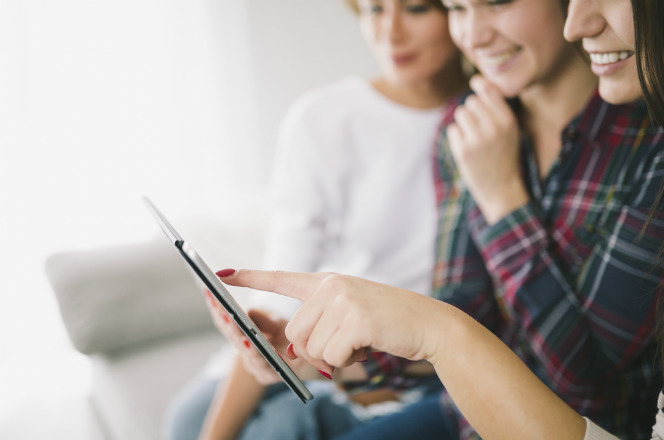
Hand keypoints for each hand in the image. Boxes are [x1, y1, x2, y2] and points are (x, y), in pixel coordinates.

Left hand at [216, 270, 443, 377]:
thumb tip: (294, 350)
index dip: (249, 278)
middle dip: (316, 349)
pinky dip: (348, 360)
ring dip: (333, 356)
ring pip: (311, 346)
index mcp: (327, 282)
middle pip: (295, 332)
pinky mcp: (354, 319)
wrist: (428, 323)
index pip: (281, 278)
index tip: (219, 274)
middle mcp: (330, 286)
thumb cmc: (388, 323)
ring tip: (361, 341)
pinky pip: (331, 355)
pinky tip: (369, 345)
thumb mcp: (349, 316)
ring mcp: (341, 300)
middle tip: (346, 344)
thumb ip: (319, 325)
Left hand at [447, 75, 528, 223]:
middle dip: (472, 112)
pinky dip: (457, 138)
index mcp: (508, 121)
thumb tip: (478, 82)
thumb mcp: (510, 131)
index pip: (489, 90)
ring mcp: (477, 139)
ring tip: (474, 139)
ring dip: (464, 124)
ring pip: (460, 113)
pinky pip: (452, 130)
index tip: (475, 82)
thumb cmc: (504, 156)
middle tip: (479, 128)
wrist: (502, 189)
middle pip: (471, 102)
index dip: (479, 84)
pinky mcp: (463, 150)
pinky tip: (468, 149)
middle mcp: (494, 127)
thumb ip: (497, 109)